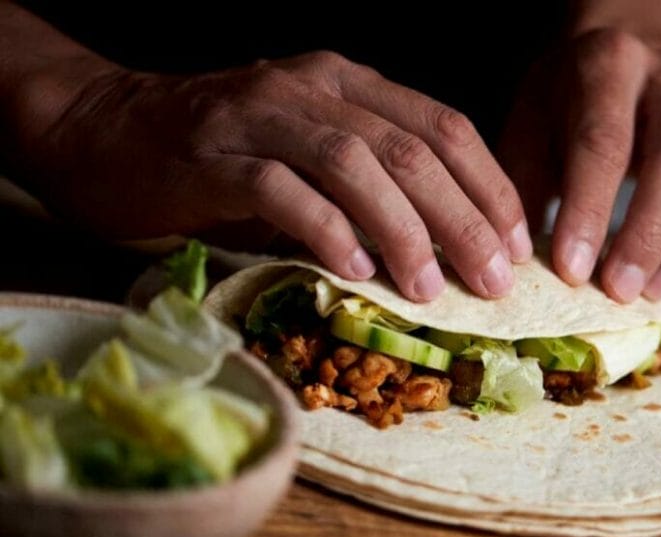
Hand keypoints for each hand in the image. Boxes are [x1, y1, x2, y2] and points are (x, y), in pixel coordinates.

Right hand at [21, 52, 531, 301]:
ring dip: (402, 229)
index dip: (489, 187)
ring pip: (354, 163)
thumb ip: (370, 185)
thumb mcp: (309, 155)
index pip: (444, 127)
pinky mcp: (209, 154)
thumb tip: (446, 251)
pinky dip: (325, 228)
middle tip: (491, 281)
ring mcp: (258, 115)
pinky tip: (353, 268)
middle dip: (462, 219)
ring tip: (427, 287)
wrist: (102, 130)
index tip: (516, 245)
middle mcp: (311, 87)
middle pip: (411, 150)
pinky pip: (280, 188)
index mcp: (349, 84)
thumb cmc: (221, 156)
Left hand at [499, 28, 660, 302]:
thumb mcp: (530, 129)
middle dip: (648, 236)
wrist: (625, 70)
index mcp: (611, 63)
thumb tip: (519, 261)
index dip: (589, 210)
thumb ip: (523, 187)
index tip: (571, 270)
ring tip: (652, 294)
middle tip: (618, 291)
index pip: (604, 142)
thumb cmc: (567, 110)